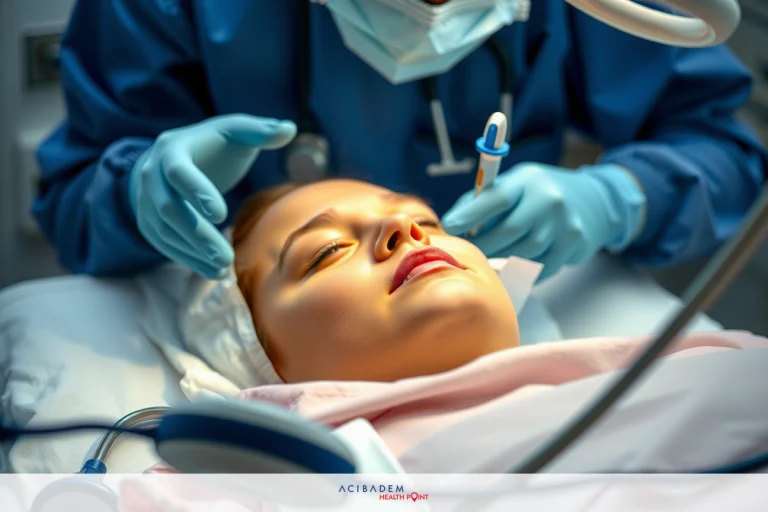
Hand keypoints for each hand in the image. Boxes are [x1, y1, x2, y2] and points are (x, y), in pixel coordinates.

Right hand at [129, 114, 296, 278]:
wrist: (172, 159)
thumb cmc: (213, 146)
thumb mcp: (235, 132)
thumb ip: (261, 131)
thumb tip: (290, 128)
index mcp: (172, 148)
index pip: (178, 172)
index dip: (197, 193)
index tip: (221, 216)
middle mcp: (150, 174)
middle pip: (169, 209)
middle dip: (198, 235)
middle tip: (226, 257)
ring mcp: (145, 200)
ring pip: (164, 231)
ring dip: (193, 253)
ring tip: (223, 269)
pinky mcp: (148, 221)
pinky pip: (163, 244)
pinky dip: (187, 260)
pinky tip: (213, 272)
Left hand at [441, 163, 644, 279]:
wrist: (593, 200)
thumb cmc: (539, 192)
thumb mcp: (515, 183)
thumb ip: (484, 200)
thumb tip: (454, 224)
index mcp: (528, 180)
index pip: (496, 198)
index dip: (470, 214)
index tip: (449, 226)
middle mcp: (549, 200)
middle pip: (508, 231)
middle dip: (483, 244)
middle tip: (469, 250)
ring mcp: (564, 225)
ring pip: (522, 252)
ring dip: (500, 257)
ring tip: (490, 255)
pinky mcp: (573, 247)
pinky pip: (539, 267)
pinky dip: (521, 268)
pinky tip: (513, 262)